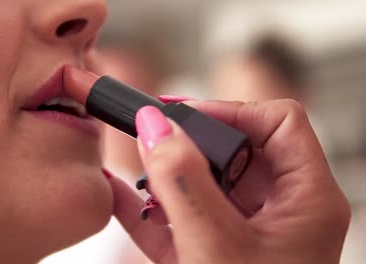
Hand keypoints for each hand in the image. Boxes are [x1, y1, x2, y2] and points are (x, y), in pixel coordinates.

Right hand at [107, 99, 349, 263]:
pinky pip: (179, 214)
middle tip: (148, 140)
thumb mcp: (216, 249)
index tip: (182, 116)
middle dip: (187, 145)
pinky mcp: (211, 249)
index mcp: (305, 199)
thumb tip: (155, 125)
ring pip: (202, 182)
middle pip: (234, 148)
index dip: (231, 109)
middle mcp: (278, 208)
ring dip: (163, 176)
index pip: (278, 122)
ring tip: (134, 174)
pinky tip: (115, 194)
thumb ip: (183, 182)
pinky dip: (148, 206)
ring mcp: (242, 230)